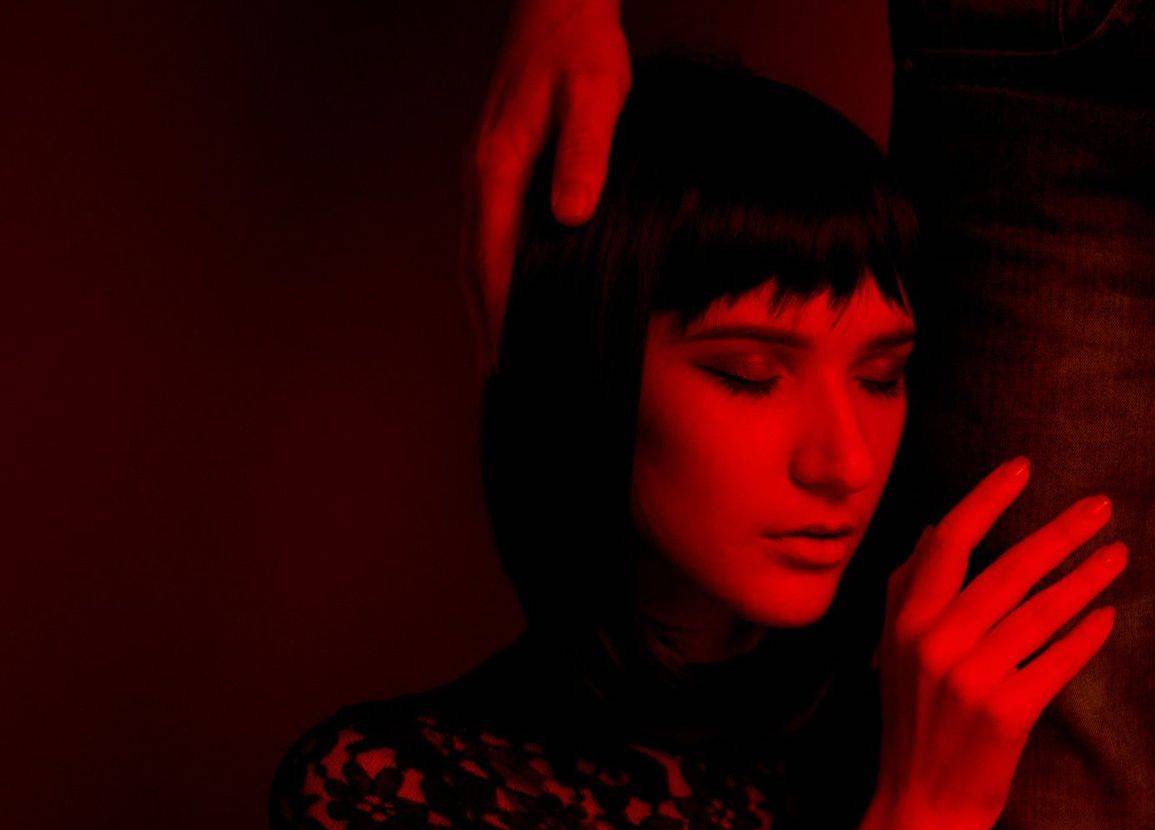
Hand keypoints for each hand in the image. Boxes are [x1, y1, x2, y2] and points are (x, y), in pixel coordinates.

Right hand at [466, 0, 630, 365]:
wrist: (560, 7)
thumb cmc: (579, 50)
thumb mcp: (595, 97)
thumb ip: (585, 155)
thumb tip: (570, 214)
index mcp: (497, 168)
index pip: (489, 259)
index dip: (497, 313)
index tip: (505, 359)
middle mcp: (481, 177)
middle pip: (472, 268)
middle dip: (485, 326)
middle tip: (499, 379)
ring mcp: (486, 175)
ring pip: (476, 255)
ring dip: (486, 306)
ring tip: (503, 355)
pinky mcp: (500, 171)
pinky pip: (490, 237)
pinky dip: (494, 276)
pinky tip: (514, 297)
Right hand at [844, 457, 1124, 829]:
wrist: (920, 807)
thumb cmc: (913, 726)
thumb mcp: (893, 653)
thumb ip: (908, 590)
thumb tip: (935, 526)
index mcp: (905, 622)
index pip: (948, 542)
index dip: (987, 500)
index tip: (1024, 469)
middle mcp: (935, 643)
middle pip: (1009, 568)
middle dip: (1061, 532)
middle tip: (1101, 507)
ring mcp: (971, 678)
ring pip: (1041, 611)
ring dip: (1085, 578)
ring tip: (1117, 555)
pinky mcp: (1006, 712)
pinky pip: (1058, 660)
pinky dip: (1085, 635)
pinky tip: (1107, 616)